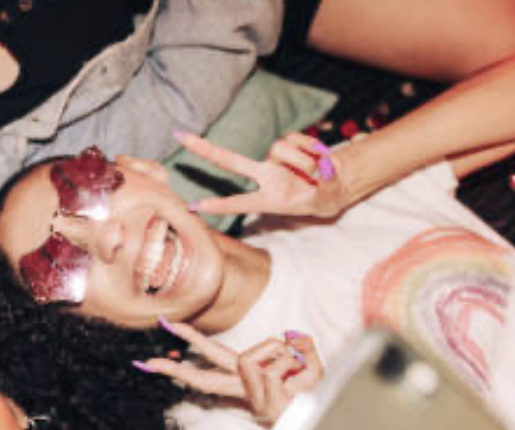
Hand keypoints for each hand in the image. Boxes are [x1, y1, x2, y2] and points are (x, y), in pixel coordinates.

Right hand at [138, 321, 323, 424]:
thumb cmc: (317, 396)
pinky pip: (273, 368)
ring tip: (298, 368)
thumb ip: (299, 343)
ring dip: (280, 354)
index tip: (162, 345)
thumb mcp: (311, 362)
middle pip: (205, 374)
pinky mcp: (264, 402)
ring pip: (250, 358)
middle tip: (150, 361)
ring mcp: (253, 397)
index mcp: (248, 378)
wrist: (328, 422)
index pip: (214, 361)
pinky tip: (300, 376)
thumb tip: (289, 334)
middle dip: (178, 366)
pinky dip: (294, 363)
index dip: (190, 349)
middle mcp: (245, 389)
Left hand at [176, 131, 347, 219]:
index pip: (238, 202)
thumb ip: (323, 186)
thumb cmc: (323, 197)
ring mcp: (273, 159)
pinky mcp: (287, 143)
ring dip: (303, 161)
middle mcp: (265, 176)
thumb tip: (321, 171)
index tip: (193, 207)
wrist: (335, 182)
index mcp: (267, 199)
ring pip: (279, 148)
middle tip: (180, 137)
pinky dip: (311, 149)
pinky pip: (295, 139)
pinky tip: (319, 160)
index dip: (218, 205)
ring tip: (317, 174)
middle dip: (204, 149)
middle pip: (229, 160)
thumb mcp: (324, 200)